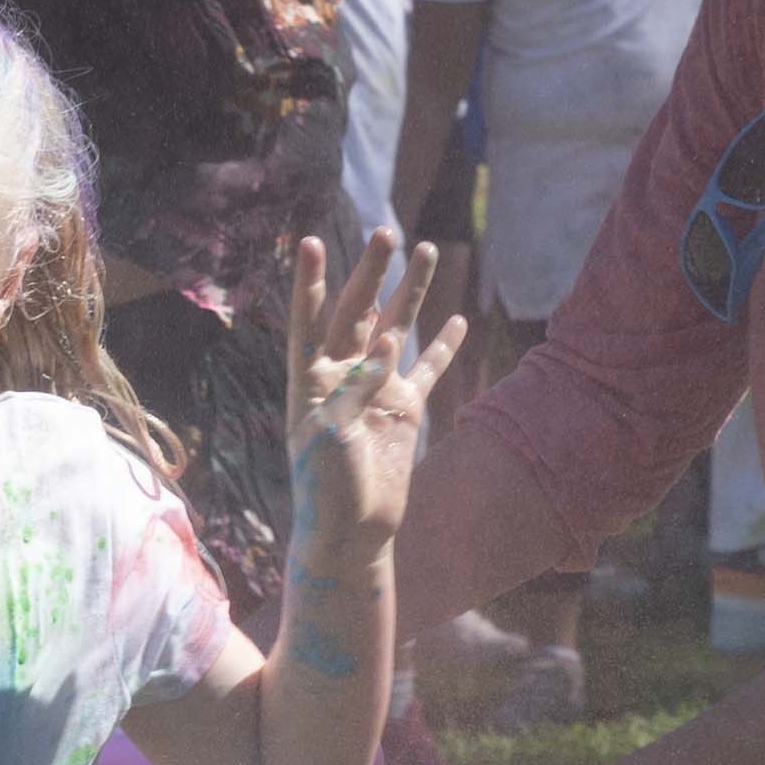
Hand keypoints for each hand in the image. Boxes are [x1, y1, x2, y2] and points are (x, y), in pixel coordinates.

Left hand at [281, 230, 474, 562]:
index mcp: (310, 380)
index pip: (308, 320)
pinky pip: (428, 368)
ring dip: (411, 292)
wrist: (352, 532)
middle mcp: (342, 376)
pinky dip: (443, 345)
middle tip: (386, 233)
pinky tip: (456, 318)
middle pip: (358, 311)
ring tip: (427, 249)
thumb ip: (354, 388)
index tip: (310, 241)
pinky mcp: (404, 409)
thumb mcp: (331, 436)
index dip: (309, 282)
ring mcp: (376, 389)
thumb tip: (388, 344)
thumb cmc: (326, 488)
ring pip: (398, 327)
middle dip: (373, 273)